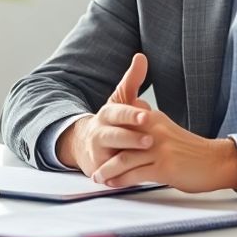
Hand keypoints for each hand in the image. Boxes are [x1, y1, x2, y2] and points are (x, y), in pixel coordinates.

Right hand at [55, 53, 153, 173]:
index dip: (131, 115)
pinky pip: (110, 175)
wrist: (87, 145)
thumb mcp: (120, 100)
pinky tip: (132, 179)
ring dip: (127, 158)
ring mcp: (98, 153)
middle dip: (130, 138)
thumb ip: (132, 80)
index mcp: (107, 114)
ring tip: (143, 159)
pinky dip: (119, 178)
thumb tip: (141, 56)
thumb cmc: (113, 121)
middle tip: (149, 140)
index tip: (146, 116)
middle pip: (113, 135)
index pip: (118, 112)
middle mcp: (100, 132)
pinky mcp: (100, 171)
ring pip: (112, 155)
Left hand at [91, 109, 236, 193]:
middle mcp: (154, 131)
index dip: (109, 137)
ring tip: (99, 178)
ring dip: (108, 170)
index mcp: (154, 120)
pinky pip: (135, 174)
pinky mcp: (164, 167)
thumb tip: (130, 134)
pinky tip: (115, 185)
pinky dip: (121, 181)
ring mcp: (159, 149)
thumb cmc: (191, 151)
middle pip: (119, 140)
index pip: (123, 124)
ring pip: (123, 158)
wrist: (216, 161)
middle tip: (93, 166)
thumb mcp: (168, 132)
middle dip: (104, 154)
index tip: (99, 148)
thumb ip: (149, 130)